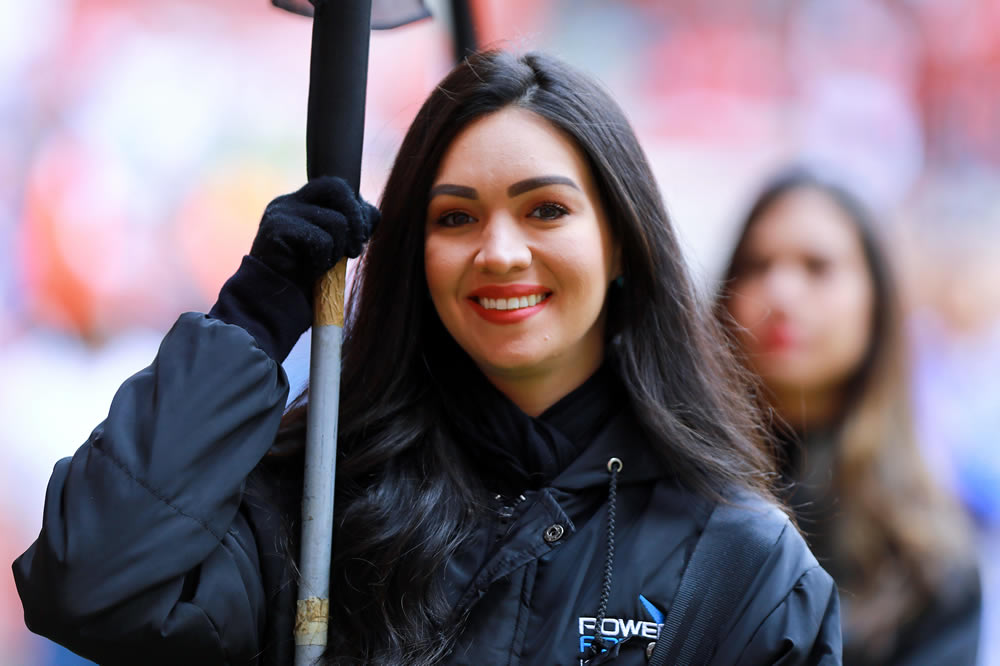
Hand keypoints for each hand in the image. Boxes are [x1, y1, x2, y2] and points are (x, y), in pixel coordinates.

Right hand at [249, 175, 379, 299]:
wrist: (273, 301)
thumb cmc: (306, 274)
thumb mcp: (336, 246)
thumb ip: (353, 226)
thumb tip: (371, 214)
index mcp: (302, 201)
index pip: (338, 186)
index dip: (357, 209)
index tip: (362, 237)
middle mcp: (289, 201)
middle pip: (336, 187)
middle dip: (356, 219)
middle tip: (355, 251)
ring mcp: (281, 212)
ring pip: (336, 222)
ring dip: (338, 251)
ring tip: (324, 266)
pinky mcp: (276, 227)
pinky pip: (321, 241)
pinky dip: (323, 262)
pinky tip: (309, 272)